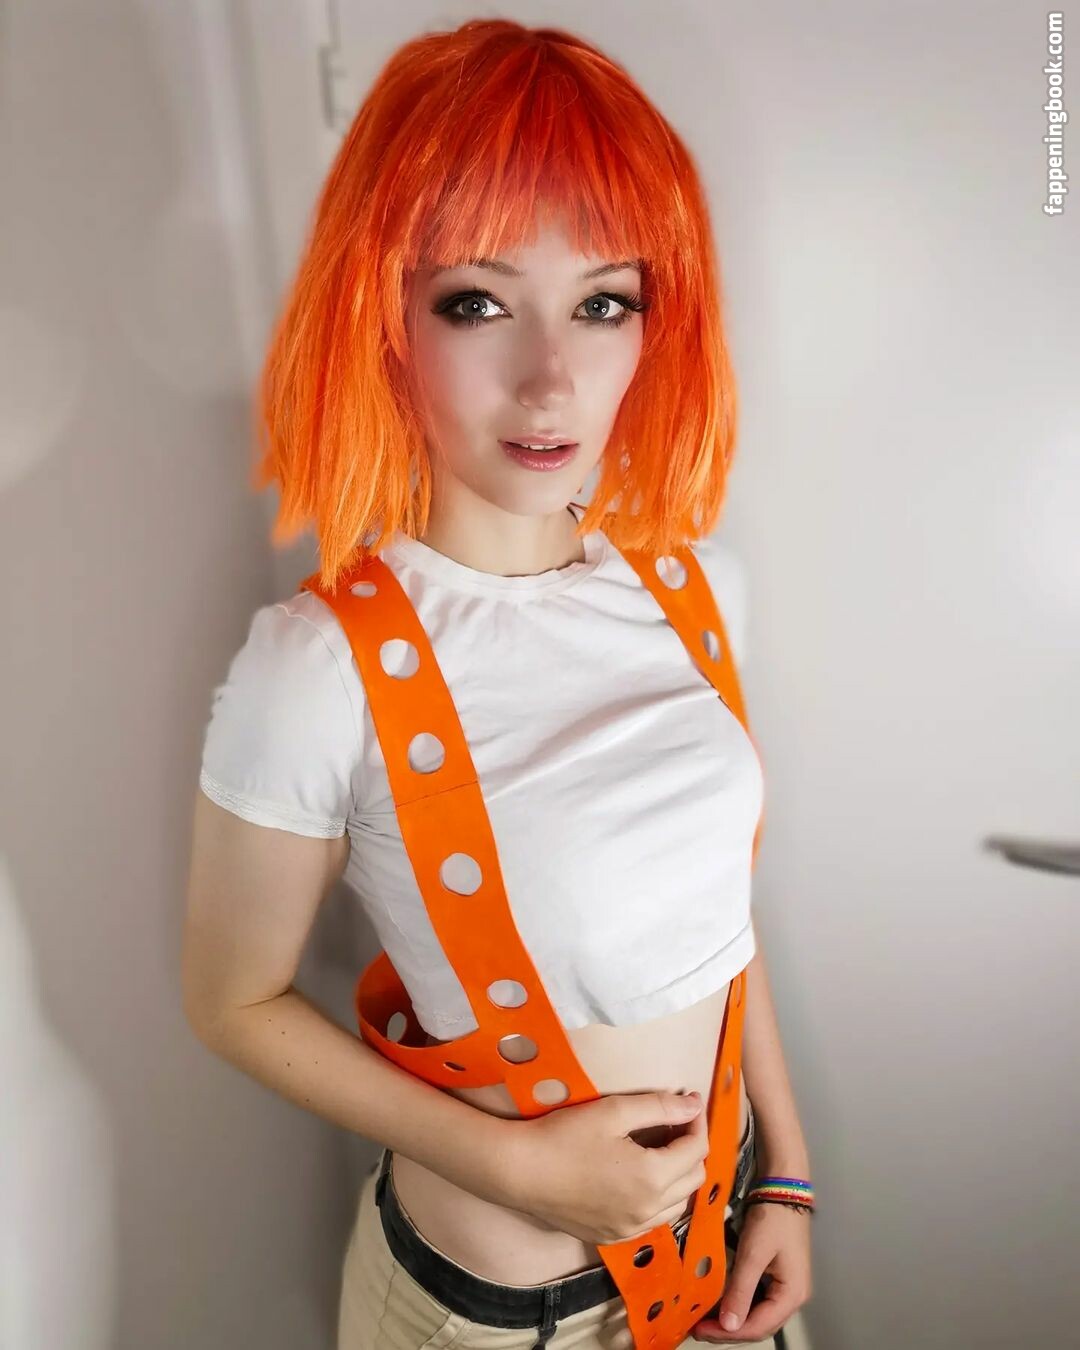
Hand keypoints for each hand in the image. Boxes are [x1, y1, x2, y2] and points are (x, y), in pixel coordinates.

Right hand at [502, 1090, 710, 1245]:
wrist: (520, 1171)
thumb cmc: (565, 1135)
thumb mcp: (614, 1111)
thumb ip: (660, 1107)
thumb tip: (695, 1104)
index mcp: (652, 1178)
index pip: (696, 1150)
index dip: (696, 1122)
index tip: (689, 1103)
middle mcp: (648, 1211)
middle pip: (693, 1179)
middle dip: (692, 1148)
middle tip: (675, 1124)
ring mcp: (631, 1229)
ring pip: (678, 1205)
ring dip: (679, 1177)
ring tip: (661, 1150)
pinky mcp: (614, 1237)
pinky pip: (654, 1221)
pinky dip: (660, 1200)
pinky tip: (641, 1179)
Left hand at [690, 1201, 811, 1342]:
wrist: (783, 1188)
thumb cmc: (772, 1218)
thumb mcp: (754, 1253)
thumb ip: (740, 1290)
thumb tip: (728, 1325)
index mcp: (792, 1295)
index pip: (758, 1327)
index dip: (728, 1333)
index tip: (701, 1331)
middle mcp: (792, 1298)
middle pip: (758, 1325)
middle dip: (728, 1330)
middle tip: (698, 1329)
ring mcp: (784, 1288)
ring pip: (756, 1315)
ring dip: (731, 1319)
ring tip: (704, 1320)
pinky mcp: (776, 1277)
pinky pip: (755, 1300)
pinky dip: (737, 1304)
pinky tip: (719, 1303)